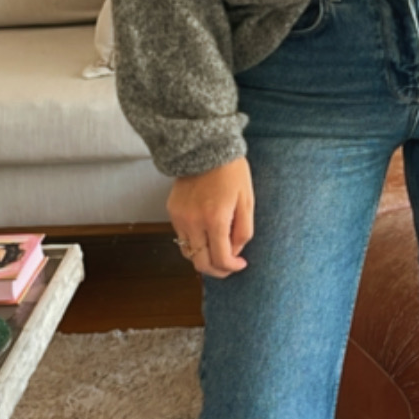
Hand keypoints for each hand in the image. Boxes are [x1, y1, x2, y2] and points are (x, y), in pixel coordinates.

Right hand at [168, 156, 254, 278]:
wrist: (206, 148)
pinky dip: (194, 241)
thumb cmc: (232, 172)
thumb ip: (244, 231)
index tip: (241, 264)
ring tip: (218, 250)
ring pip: (188, 252)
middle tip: (228, 266)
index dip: (233, 267)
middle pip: (200, 263)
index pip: (220, 259)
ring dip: (204, 257)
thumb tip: (235, 252)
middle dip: (216, 270)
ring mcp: (179, 217)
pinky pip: (181, 236)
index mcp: (215, 219)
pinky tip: (206, 233)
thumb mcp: (247, 201)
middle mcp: (193, 222)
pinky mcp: (171, 211)